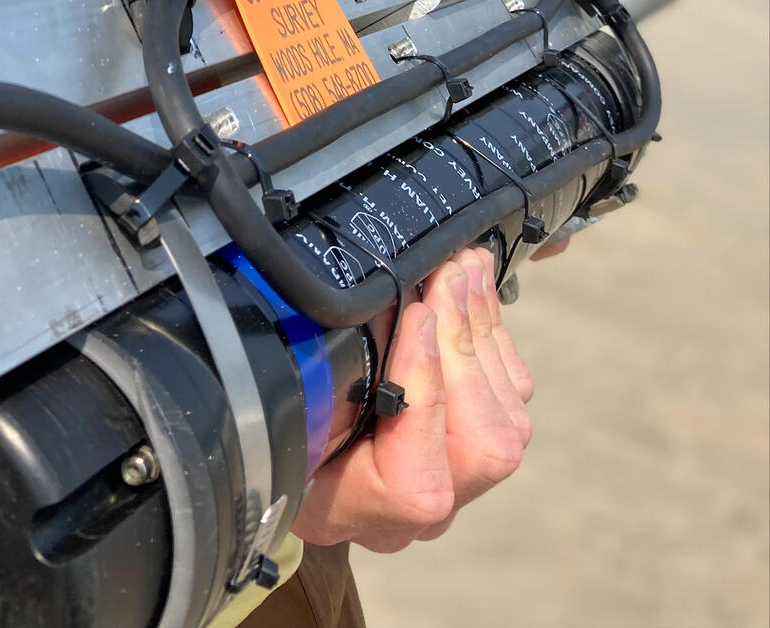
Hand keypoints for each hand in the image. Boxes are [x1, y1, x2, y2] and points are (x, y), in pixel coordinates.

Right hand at [293, 247, 533, 552]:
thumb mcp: (277, 404)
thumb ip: (316, 376)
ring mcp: (456, 488)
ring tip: (465, 267)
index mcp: (354, 509)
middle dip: (465, 348)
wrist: (285, 457)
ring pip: (504, 424)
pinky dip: (494, 337)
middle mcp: (416, 514)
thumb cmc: (271, 427)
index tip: (414, 315)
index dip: (424, 395)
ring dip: (484, 333)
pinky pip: (509, 400)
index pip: (415, 483)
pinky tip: (477, 288)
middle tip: (448, 273)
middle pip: (478, 450)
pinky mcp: (476, 452)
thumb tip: (372, 307)